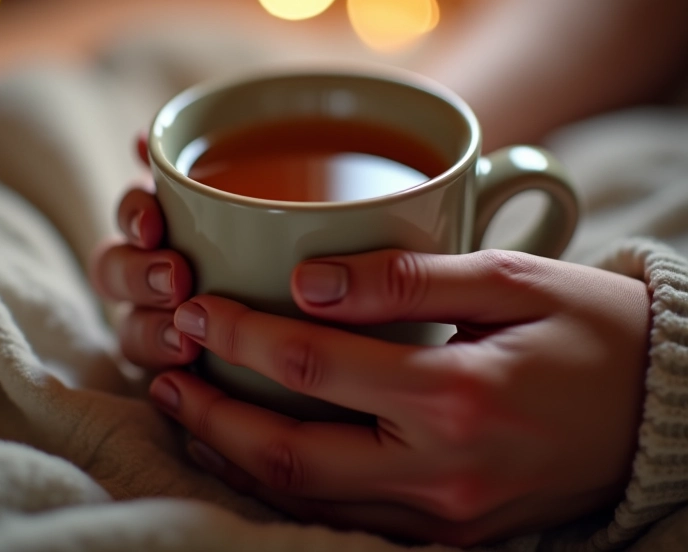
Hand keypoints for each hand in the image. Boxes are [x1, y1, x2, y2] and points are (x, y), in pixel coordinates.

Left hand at [91, 137, 650, 545]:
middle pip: (290, 454)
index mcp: (458, 399)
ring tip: (187, 410)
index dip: (242, 335)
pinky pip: (344, 515)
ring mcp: (445, 515)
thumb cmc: (591, 327)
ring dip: (235, 454)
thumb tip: (308, 280)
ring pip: (305, 499)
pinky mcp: (451, 531)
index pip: (313, 367)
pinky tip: (255, 449)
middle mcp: (443, 473)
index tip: (199, 308)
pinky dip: (284, 483)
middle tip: (167, 370)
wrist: (659, 407)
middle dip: (213, 413)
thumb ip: (407, 280)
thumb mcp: (509, 278)